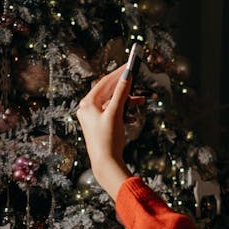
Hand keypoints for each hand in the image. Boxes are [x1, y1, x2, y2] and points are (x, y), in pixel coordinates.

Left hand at [76, 65, 139, 198]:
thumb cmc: (108, 139)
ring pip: (113, 103)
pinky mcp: (100, 125)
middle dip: (125, 89)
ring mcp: (94, 117)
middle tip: (138, 81)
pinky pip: (114, 113)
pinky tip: (132, 118)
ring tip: (141, 102)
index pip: (104, 82)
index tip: (130, 65)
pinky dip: (124, 113)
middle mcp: (88, 108)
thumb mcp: (115, 113)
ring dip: (127, 101)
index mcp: (87, 103)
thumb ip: (121, 93)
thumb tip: (127, 75)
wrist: (106, 162)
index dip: (118, 73)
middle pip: (109, 92)